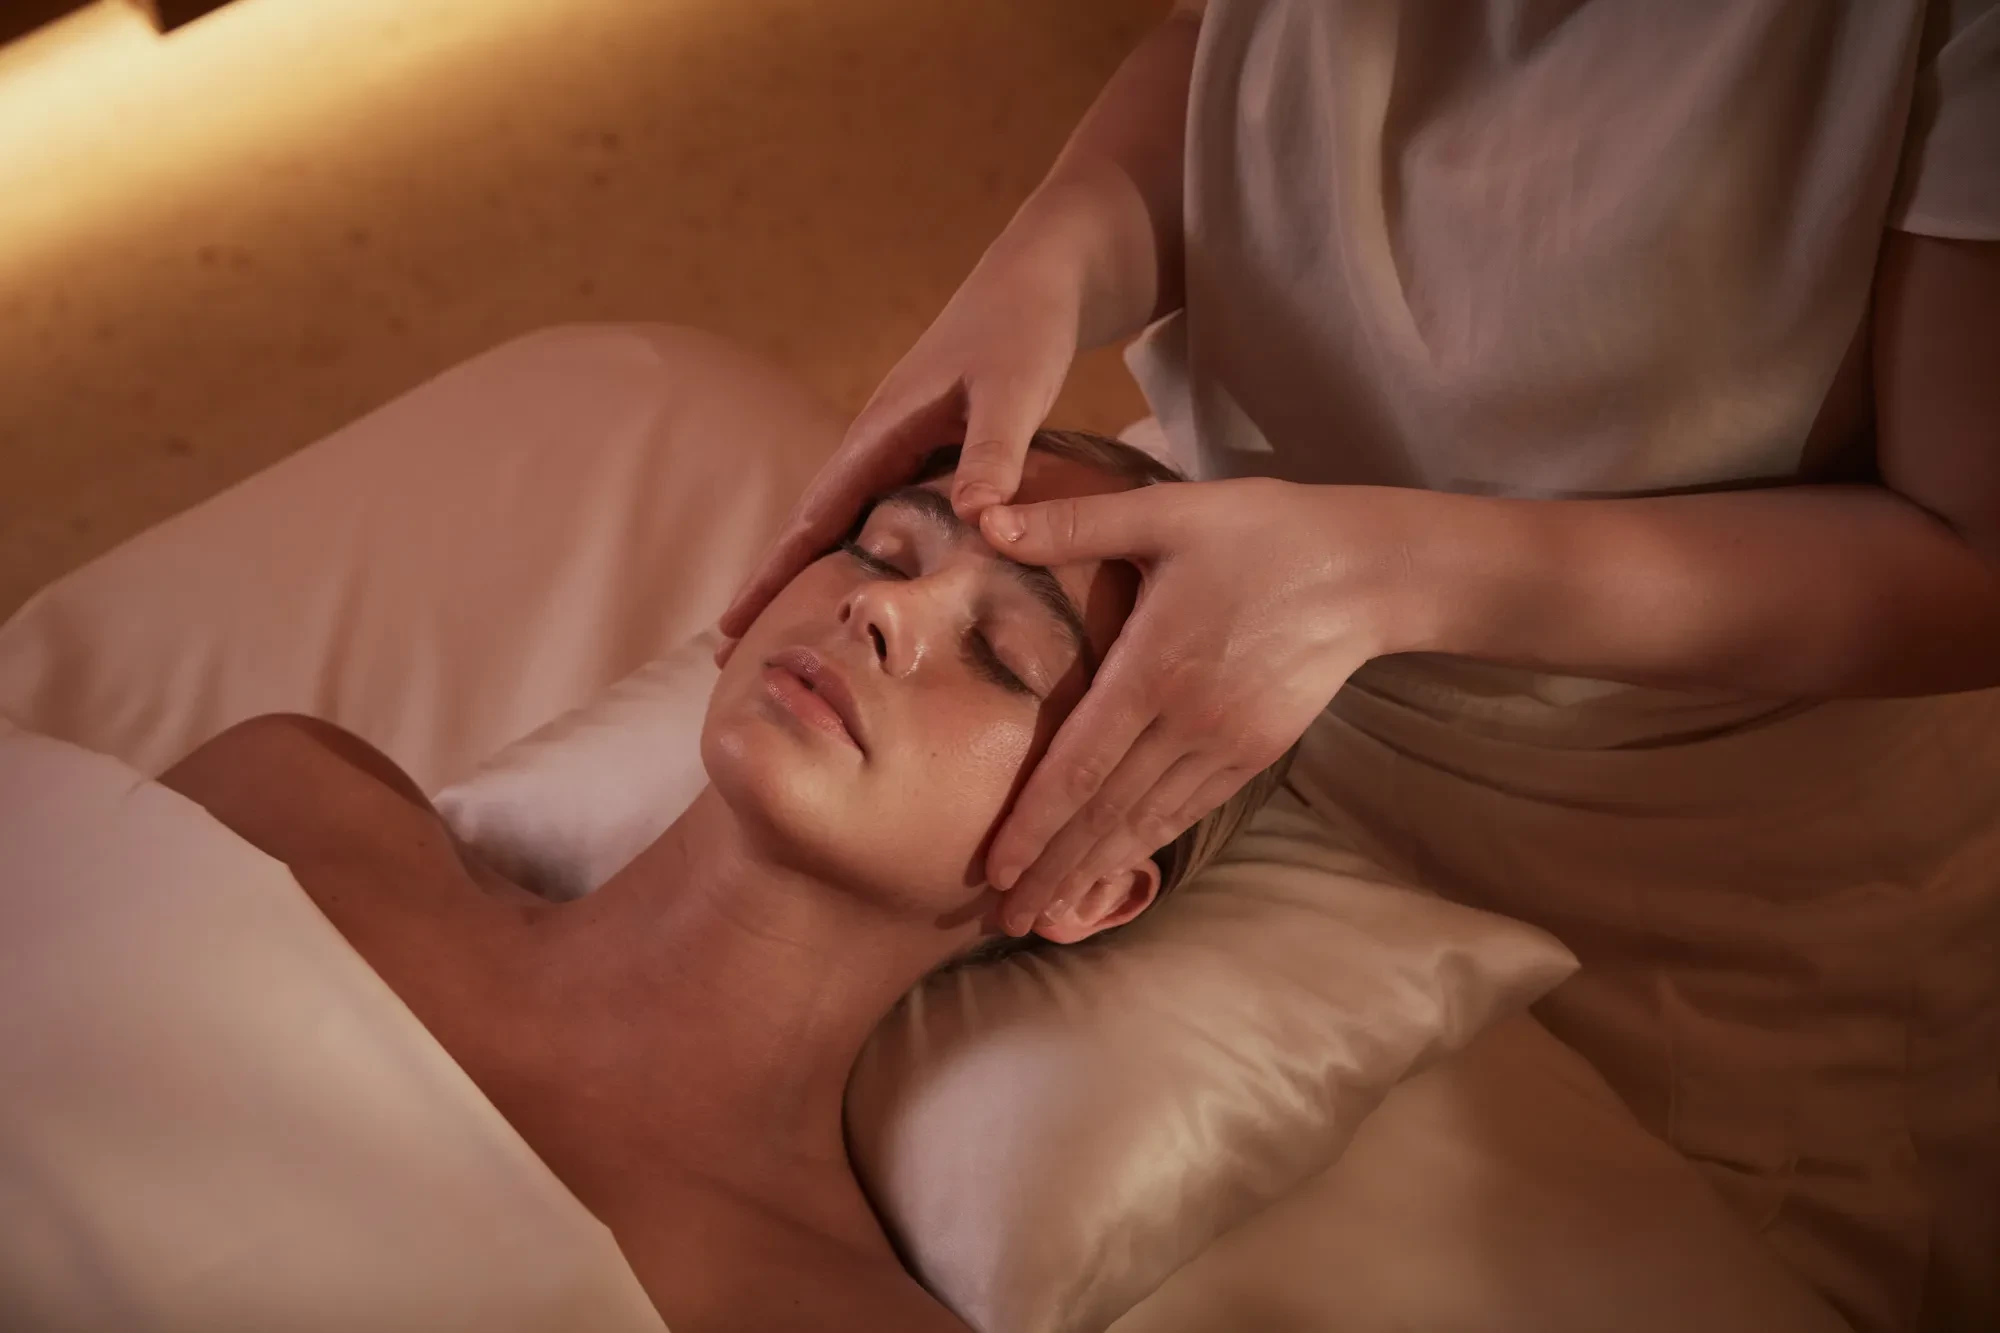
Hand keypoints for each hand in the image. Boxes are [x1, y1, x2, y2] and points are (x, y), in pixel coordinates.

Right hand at [715, 243, 1084, 653]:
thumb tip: (974, 524)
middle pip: (810, 529)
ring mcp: (897, 447)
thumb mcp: (1015, 390)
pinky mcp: (925, 450)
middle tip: (732, 656)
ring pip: (841, 523)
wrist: (1042, 274)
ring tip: (779, 632)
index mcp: (881, 432)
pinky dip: (857, 552)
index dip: (774, 575)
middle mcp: (876, 443)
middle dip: (770, 588)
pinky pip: (880, 514)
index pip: (813, 518)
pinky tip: (860, 585)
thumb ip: (993, 454)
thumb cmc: (1025, 328)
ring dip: (809, 574)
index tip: (732, 627)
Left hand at [979, 478, 1424, 932]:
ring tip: (1050, 912)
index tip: (995, 868)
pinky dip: (1146, 844)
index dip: (1034, 824)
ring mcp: (1226, 745)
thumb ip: (1073, 523)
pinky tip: (1116, 867)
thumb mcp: (1167, 511)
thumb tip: (985, 518)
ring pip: (1146, 822)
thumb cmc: (1262, 531)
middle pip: (1106, 814)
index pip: (1080, 767)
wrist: (1368, 571)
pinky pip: (1188, 810)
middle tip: (1006, 918)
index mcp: (1154, 671)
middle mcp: (1188, 723)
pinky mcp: (1256, 753)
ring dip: (1094, 870)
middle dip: (1053, 870)